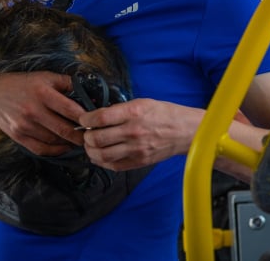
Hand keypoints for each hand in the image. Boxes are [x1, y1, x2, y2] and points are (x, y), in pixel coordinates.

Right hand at [0, 71, 84, 155]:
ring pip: (55, 141)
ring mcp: (25, 126)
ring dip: (69, 143)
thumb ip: (66, 83)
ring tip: (80, 141)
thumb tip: (89, 92)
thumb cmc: (21, 83)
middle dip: (81, 136)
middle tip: (92, 137)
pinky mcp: (19, 137)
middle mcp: (34, 111)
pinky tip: (64, 147)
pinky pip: (42, 149)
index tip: (96, 122)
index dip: (86, 118)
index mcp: (42, 93)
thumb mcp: (44, 76)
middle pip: (65, 129)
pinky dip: (56, 151)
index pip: (71, 109)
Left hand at [78, 98, 199, 170]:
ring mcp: (136, 149)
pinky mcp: (139, 162)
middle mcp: (133, 132)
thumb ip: (119, 110)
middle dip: (86, 136)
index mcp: (133, 113)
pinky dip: (102, 162)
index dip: (86, 119)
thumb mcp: (141, 102)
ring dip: (91, 151)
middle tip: (86, 133)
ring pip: (102, 155)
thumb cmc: (164, 113)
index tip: (83, 119)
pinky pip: (114, 166)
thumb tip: (97, 116)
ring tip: (90, 145)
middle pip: (97, 139)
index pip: (100, 118)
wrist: (186, 131)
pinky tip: (100, 155)